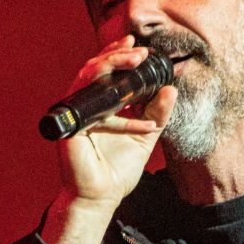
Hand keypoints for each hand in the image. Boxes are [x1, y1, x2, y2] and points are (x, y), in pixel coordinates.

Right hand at [39, 35, 176, 243]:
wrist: (102, 196)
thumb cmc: (118, 168)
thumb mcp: (145, 136)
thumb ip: (157, 113)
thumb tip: (171, 89)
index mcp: (100, 103)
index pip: (106, 70)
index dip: (119, 54)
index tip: (140, 47)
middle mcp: (86, 104)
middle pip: (95, 68)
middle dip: (117, 54)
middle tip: (139, 51)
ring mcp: (77, 114)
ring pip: (88, 77)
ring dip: (111, 64)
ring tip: (134, 59)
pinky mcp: (72, 128)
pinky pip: (93, 111)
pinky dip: (117, 112)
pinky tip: (138, 115)